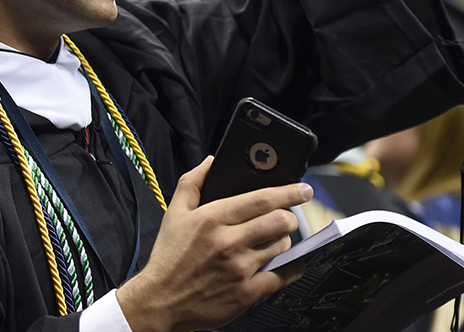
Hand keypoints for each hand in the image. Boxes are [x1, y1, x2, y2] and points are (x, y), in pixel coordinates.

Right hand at [116, 157, 311, 331]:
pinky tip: (290, 265)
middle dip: (290, 217)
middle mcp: (228, 242)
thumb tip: (211, 162)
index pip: (261, 199)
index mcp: (212, 218)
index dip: (288, 192)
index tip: (302, 189)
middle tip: (288, 217)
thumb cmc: (169, 258)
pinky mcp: (245, 293)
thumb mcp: (174, 213)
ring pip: (281, 246)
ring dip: (284, 241)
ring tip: (274, 241)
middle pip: (279, 221)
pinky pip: (281, 276)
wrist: (160, 301)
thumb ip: (192, 182)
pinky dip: (291, 269)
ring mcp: (238, 269)